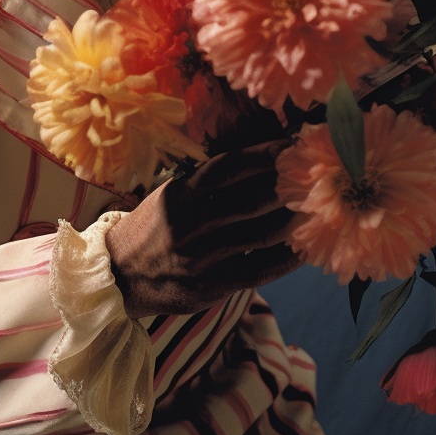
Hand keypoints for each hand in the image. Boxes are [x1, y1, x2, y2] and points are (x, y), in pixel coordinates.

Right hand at [104, 139, 302, 318]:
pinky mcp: (209, 287)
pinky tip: (303, 249)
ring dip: (291, 221)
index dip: (262, 156)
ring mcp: (199, 258)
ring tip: (315, 209)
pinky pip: (257, 271)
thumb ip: (206, 185)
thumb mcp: (170, 197)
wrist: (119, 277)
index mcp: (178, 195)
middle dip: (286, 188)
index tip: (290, 147)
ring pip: (258, 236)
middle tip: (314, 177)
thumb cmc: (153, 228)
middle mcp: (188, 224)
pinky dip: (284, 260)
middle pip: (249, 202)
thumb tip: (259, 164)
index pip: (227, 169)